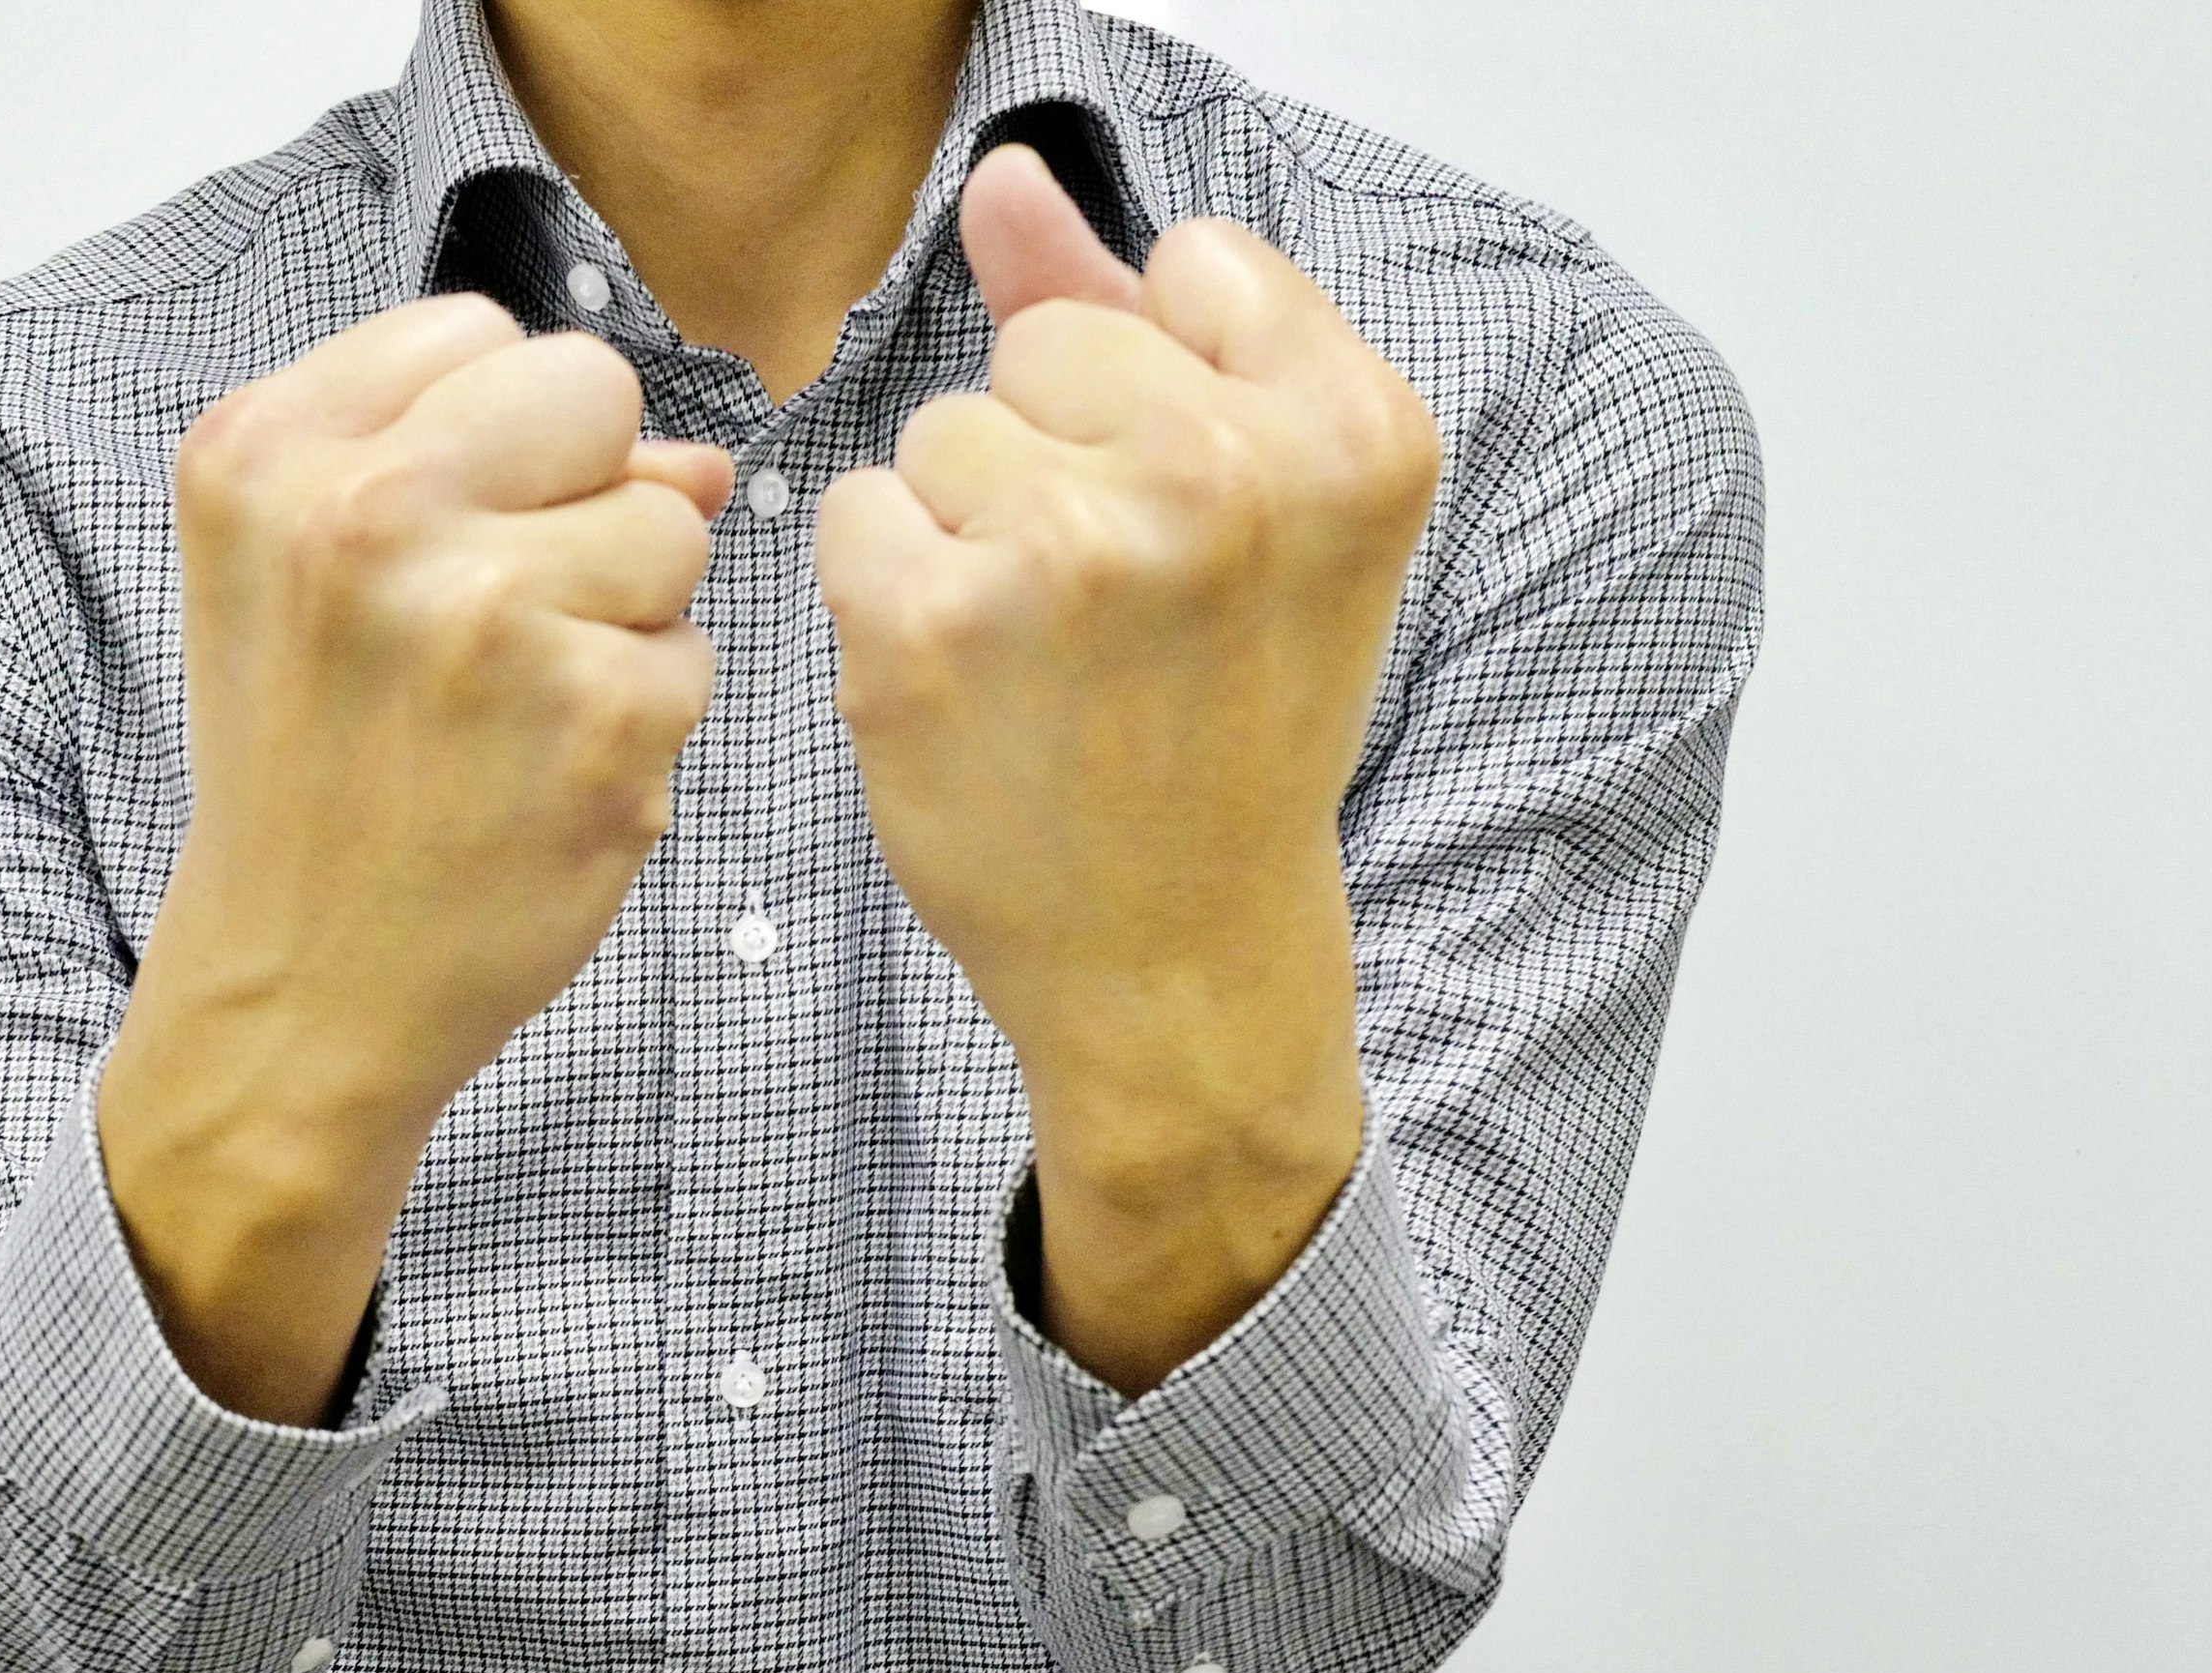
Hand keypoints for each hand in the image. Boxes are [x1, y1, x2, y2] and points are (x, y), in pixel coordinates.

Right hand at [96, 295, 731, 1419]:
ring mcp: (489, 615)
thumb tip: (700, 457)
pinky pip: (694, 653)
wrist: (300, 984)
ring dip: (623, 615)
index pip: (483, 334)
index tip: (437, 542)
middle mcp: (368, 513)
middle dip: (582, 495)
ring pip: (670, 527)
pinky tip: (548, 778)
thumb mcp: (310, 579)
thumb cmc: (315, 769)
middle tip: (493, 624)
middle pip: (594, 395)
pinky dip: (644, 719)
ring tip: (514, 711)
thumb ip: (475, 467)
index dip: (499, 440)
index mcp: (270, 454)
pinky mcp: (596, 716)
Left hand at [815, 146, 1439, 1175]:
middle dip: (1055, 455)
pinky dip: (888, 598)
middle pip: (1046, 344)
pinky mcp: (931, 624)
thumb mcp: (1252, 515)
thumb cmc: (1224, 730)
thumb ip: (1133, 320)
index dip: (1166, 389)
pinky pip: (859, 516)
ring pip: (943, 432)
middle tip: (1121, 614)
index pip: (1194, 265)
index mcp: (1353, 433)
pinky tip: (969, 690)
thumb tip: (1005, 178)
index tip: (1202, 521)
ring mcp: (1072, 551)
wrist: (1179, 956)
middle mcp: (1226, 476)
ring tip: (1046, 660)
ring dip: (966, 532)